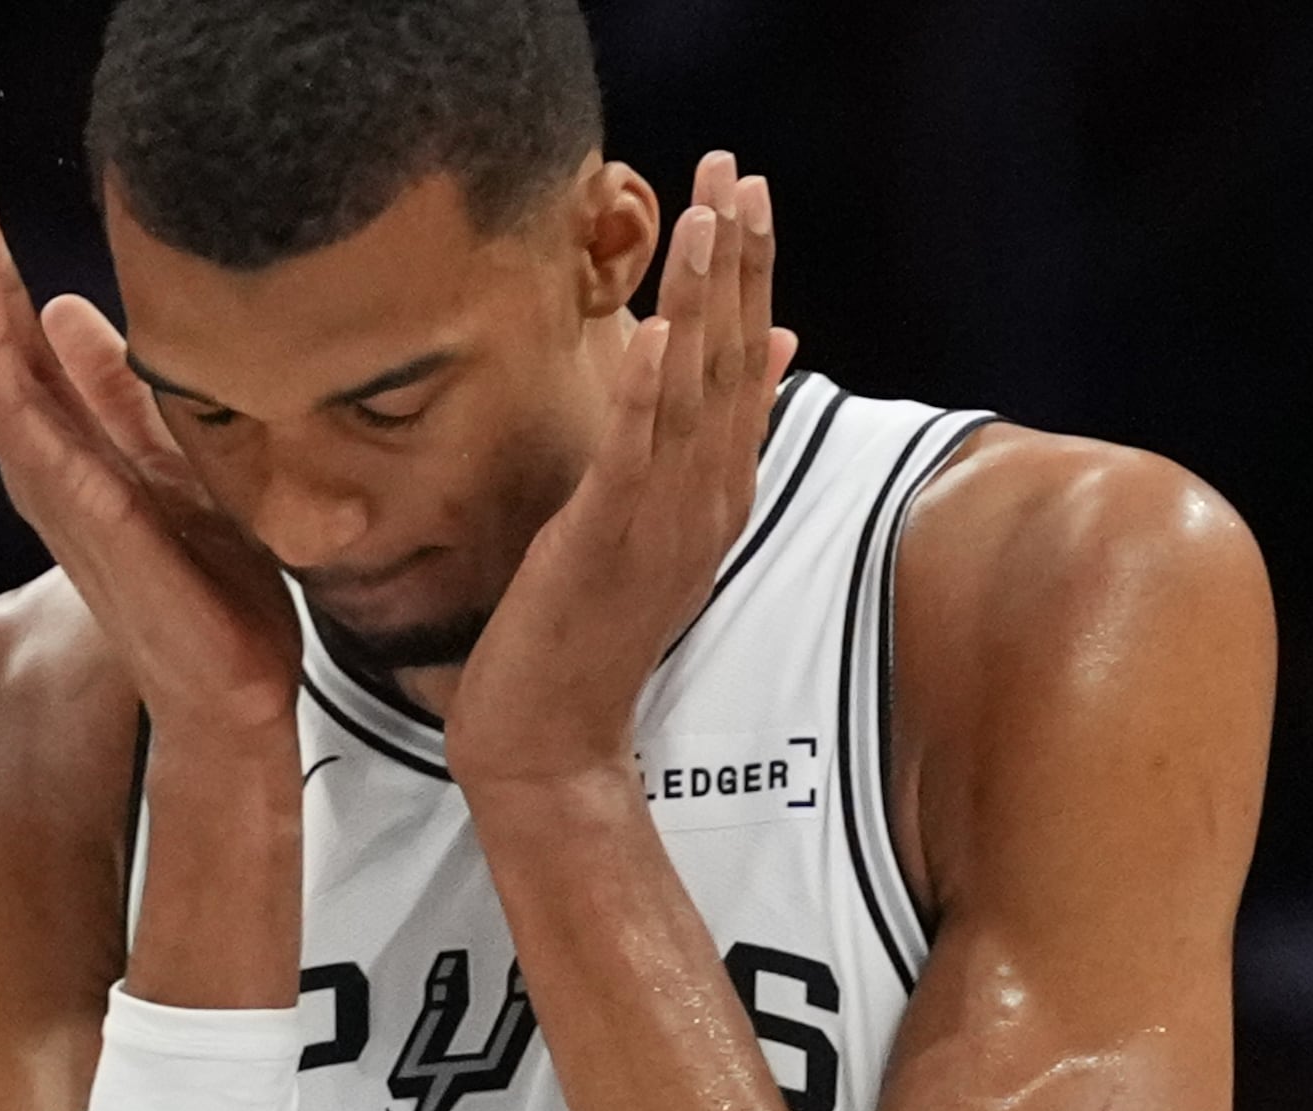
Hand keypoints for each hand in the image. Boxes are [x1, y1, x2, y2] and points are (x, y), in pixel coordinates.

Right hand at [0, 104, 298, 741]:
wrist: (232, 694)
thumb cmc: (206, 590)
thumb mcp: (172, 460)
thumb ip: (118, 394)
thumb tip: (70, 311)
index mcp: (61, 434)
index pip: (1, 313)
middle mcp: (42, 457)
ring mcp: (58, 491)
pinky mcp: (96, 525)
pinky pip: (37, 435)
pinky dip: (9, 367)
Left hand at [449, 152, 795, 793]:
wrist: (551, 739)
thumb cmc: (588, 632)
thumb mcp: (653, 526)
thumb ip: (700, 445)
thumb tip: (761, 357)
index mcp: (715, 493)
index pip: (746, 363)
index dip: (750, 273)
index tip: (749, 191)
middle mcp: (703, 502)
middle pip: (734, 361)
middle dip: (737, 260)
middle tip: (739, 169)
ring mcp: (661, 526)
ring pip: (693, 394)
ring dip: (703, 301)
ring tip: (708, 216)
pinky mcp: (606, 547)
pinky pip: (633, 460)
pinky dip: (646, 395)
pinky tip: (654, 334)